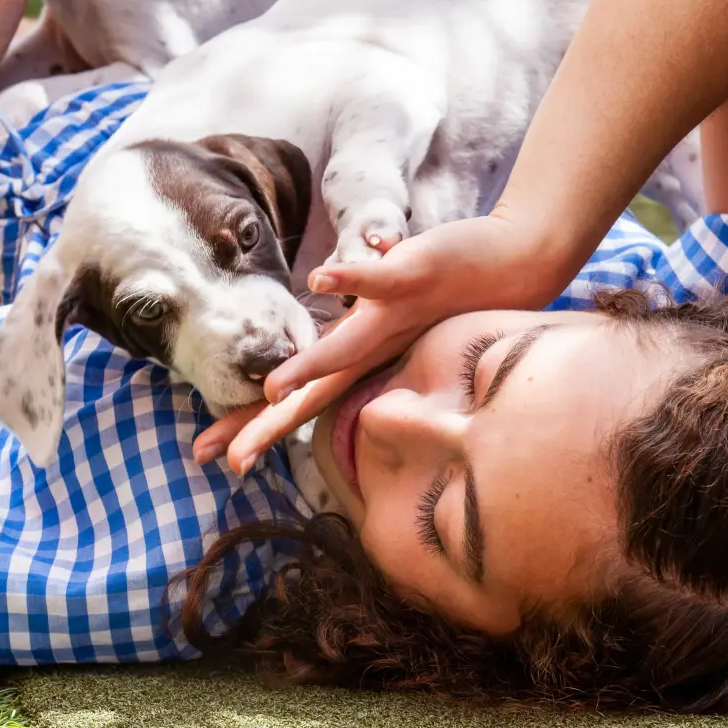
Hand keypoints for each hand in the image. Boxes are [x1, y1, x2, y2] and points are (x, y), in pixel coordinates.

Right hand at [192, 211, 581, 473]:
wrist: (515, 265)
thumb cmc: (447, 297)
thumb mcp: (390, 326)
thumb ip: (352, 339)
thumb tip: (317, 360)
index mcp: (363, 361)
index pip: (299, 403)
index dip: (254, 427)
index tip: (212, 460)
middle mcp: (374, 349)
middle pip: (312, 394)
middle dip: (268, 426)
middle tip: (233, 462)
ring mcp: (394, 315)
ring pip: (344, 347)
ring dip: (307, 366)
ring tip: (269, 387)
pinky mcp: (413, 276)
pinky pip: (377, 277)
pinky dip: (349, 275)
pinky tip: (319, 276)